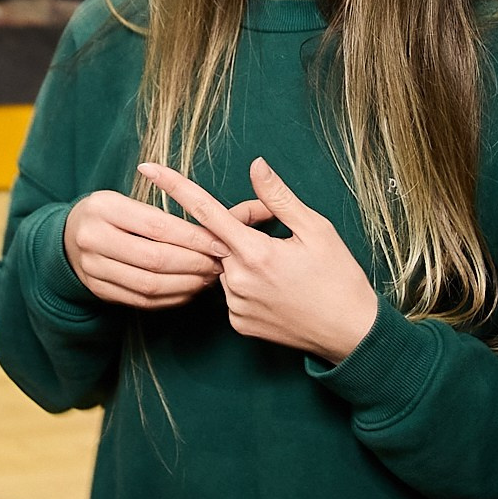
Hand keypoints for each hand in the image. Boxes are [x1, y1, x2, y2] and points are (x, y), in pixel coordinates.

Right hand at [62, 187, 226, 307]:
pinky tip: (189, 290)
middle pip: (155, 259)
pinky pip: (141, 300)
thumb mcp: (125, 200)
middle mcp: (93, 239)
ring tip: (208, 278)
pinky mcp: (99, 291)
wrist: (69, 237)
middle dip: (194, 264)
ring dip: (187, 284)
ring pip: (150, 285)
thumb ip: (160, 214)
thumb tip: (210, 232)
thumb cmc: (108, 214)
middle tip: (219, 263)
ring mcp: (93, 269)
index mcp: (103, 208)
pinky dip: (171, 298)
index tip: (220, 242)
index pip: (157, 226)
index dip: (193, 237)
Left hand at [141, 158, 380, 362]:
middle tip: (278, 234)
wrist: (350, 333)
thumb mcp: (316, 229)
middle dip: (240, 229)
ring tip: (284, 269)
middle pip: (221, 239)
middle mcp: (236, 280)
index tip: (147, 168)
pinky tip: (276, 291)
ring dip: (245, 258)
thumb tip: (256, 165)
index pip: (205, 211)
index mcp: (254, 252)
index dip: (174, 187)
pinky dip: (248, 284)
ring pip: (227, 266)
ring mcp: (235, 306)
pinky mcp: (238, 325)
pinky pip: (232, 293)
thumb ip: (279, 198)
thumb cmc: (339, 277)